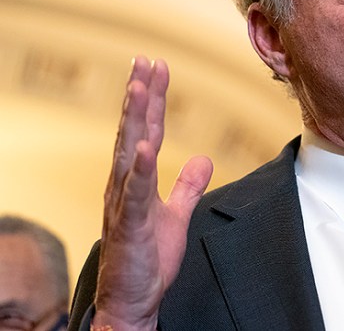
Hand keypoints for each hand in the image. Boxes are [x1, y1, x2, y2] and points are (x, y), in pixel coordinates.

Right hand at [93, 57, 212, 329]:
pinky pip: (133, 194)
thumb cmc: (149, 256)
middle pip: (133, 131)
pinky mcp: (128, 225)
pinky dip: (139, 170)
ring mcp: (124, 203)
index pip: (146, 130)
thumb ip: (187, 185)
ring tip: (139, 88)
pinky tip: (144, 147)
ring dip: (134, 121)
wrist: (133, 299)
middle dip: (140, 95)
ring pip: (128, 153)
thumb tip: (202, 157)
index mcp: (137, 179)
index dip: (153, 99)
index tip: (157, 67)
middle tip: (146, 61)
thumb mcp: (176, 214)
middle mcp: (125, 184)